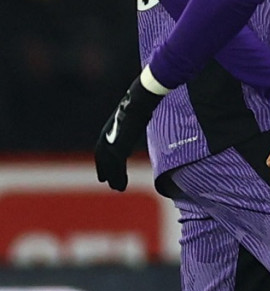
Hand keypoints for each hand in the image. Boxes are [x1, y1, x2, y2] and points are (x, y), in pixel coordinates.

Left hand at [94, 75, 164, 191]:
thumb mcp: (135, 113)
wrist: (138, 101)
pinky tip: (121, 186)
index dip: (103, 161)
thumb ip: (135, 119)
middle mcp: (106, 138)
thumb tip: (145, 114)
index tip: (104, 169)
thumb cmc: (140, 102)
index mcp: (108, 130)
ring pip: (109, 167)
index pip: (102, 149)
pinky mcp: (118, 149)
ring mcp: (111, 144)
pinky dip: (118, 178)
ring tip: (117, 188)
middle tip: (106, 182)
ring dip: (113, 178)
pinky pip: (117, 169)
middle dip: (105, 171)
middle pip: (103, 160)